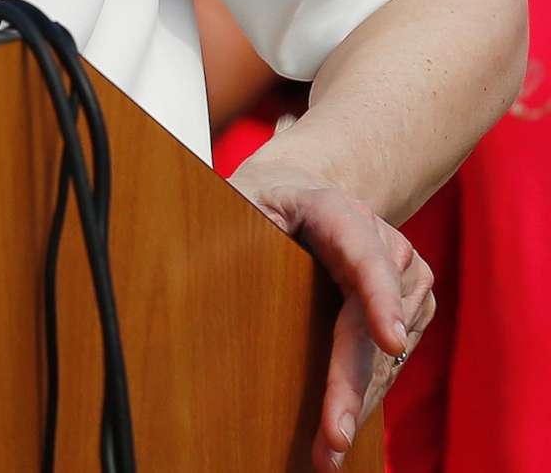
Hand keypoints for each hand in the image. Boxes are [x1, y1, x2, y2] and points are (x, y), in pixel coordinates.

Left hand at [229, 161, 436, 468]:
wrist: (317, 193)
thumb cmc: (275, 199)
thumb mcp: (252, 193)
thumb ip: (246, 213)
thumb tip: (226, 243)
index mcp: (344, 215)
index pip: (367, 258)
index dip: (380, 301)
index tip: (391, 341)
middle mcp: (387, 249)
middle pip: (373, 325)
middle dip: (353, 385)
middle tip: (335, 437)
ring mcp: (406, 281)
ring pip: (385, 354)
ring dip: (358, 403)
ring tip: (329, 451)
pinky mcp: (413, 309)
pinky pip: (390, 360)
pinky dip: (366, 394)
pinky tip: (342, 426)